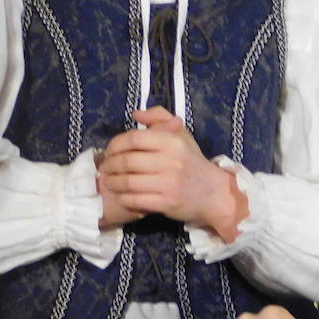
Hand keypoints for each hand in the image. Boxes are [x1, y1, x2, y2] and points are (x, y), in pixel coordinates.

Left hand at [98, 106, 247, 239]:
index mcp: (171, 141)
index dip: (115, 145)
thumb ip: (159, 118)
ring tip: (109, 182)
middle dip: (109, 166)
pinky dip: (124, 198)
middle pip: (127, 162)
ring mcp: (169, 183)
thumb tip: (136, 114)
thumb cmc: (192, 162)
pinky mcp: (167, 203)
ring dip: (113, 183)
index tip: (110, 151)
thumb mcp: (181, 135)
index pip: (133, 139)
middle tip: (104, 169)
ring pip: (128, 182)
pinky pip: (135, 200)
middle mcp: (170, 161)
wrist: (214, 193)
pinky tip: (122, 196)